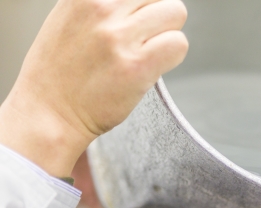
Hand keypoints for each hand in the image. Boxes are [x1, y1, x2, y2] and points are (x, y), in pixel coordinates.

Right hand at [0, 0, 188, 177]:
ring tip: (148, 52)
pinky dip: (173, 54)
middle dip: (158, 17)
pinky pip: (178, 44)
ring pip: (175, 13)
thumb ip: (104, 4)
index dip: (144, 4)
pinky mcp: (137, 65)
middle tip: (143, 39)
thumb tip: (139, 4)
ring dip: (168, 34)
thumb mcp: (70, 17)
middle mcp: (101, 8)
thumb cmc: (61, 71)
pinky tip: (153, 66)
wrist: (49, 112)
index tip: (138, 19)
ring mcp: (119, 37)